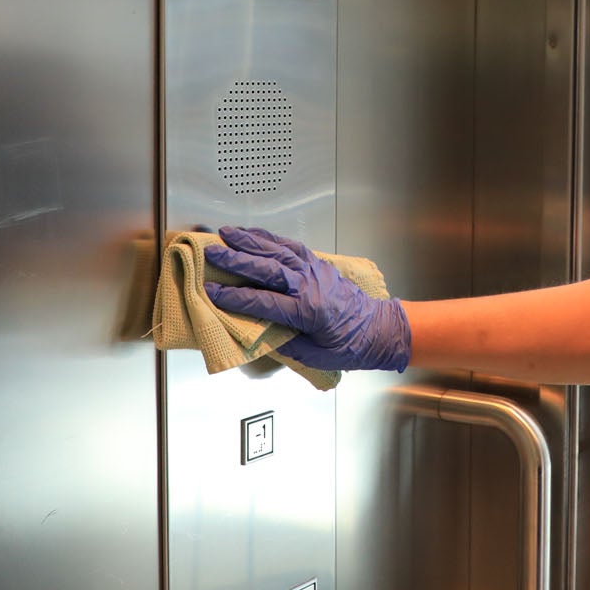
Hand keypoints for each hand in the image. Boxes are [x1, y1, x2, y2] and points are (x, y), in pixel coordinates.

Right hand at [199, 225, 410, 372]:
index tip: (212, 292)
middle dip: (236, 260)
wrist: (378, 329)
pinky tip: (254, 234)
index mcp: (307, 311)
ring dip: (249, 241)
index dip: (234, 297)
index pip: (262, 302)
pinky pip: (290, 246)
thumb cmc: (350, 346)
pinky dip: (270, 238)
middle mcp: (309, 286)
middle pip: (266, 269)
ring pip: (277, 251)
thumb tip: (258, 334)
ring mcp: (314, 270)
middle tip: (211, 253)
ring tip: (225, 233)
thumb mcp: (315, 355)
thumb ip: (285, 344)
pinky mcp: (318, 264)